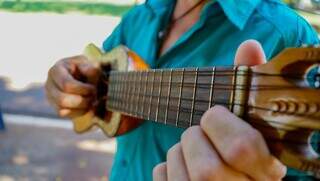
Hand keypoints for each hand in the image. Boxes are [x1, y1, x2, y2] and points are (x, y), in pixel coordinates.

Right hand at [45, 55, 99, 118]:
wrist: (87, 77)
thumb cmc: (88, 69)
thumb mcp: (90, 64)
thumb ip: (91, 68)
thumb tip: (90, 70)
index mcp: (56, 70)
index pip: (66, 84)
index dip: (83, 89)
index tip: (94, 88)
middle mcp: (49, 84)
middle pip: (62, 100)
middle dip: (82, 100)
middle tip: (94, 96)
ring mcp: (50, 97)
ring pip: (62, 110)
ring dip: (81, 107)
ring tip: (92, 100)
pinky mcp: (56, 107)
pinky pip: (65, 115)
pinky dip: (79, 112)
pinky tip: (87, 105)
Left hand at [153, 40, 286, 180]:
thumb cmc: (242, 157)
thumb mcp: (255, 129)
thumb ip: (249, 87)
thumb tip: (248, 46)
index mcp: (265, 173)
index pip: (241, 148)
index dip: (220, 123)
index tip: (214, 115)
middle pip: (205, 166)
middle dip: (196, 137)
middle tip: (202, 133)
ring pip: (177, 165)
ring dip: (181, 151)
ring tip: (196, 155)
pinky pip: (160, 175)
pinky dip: (167, 166)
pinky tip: (184, 171)